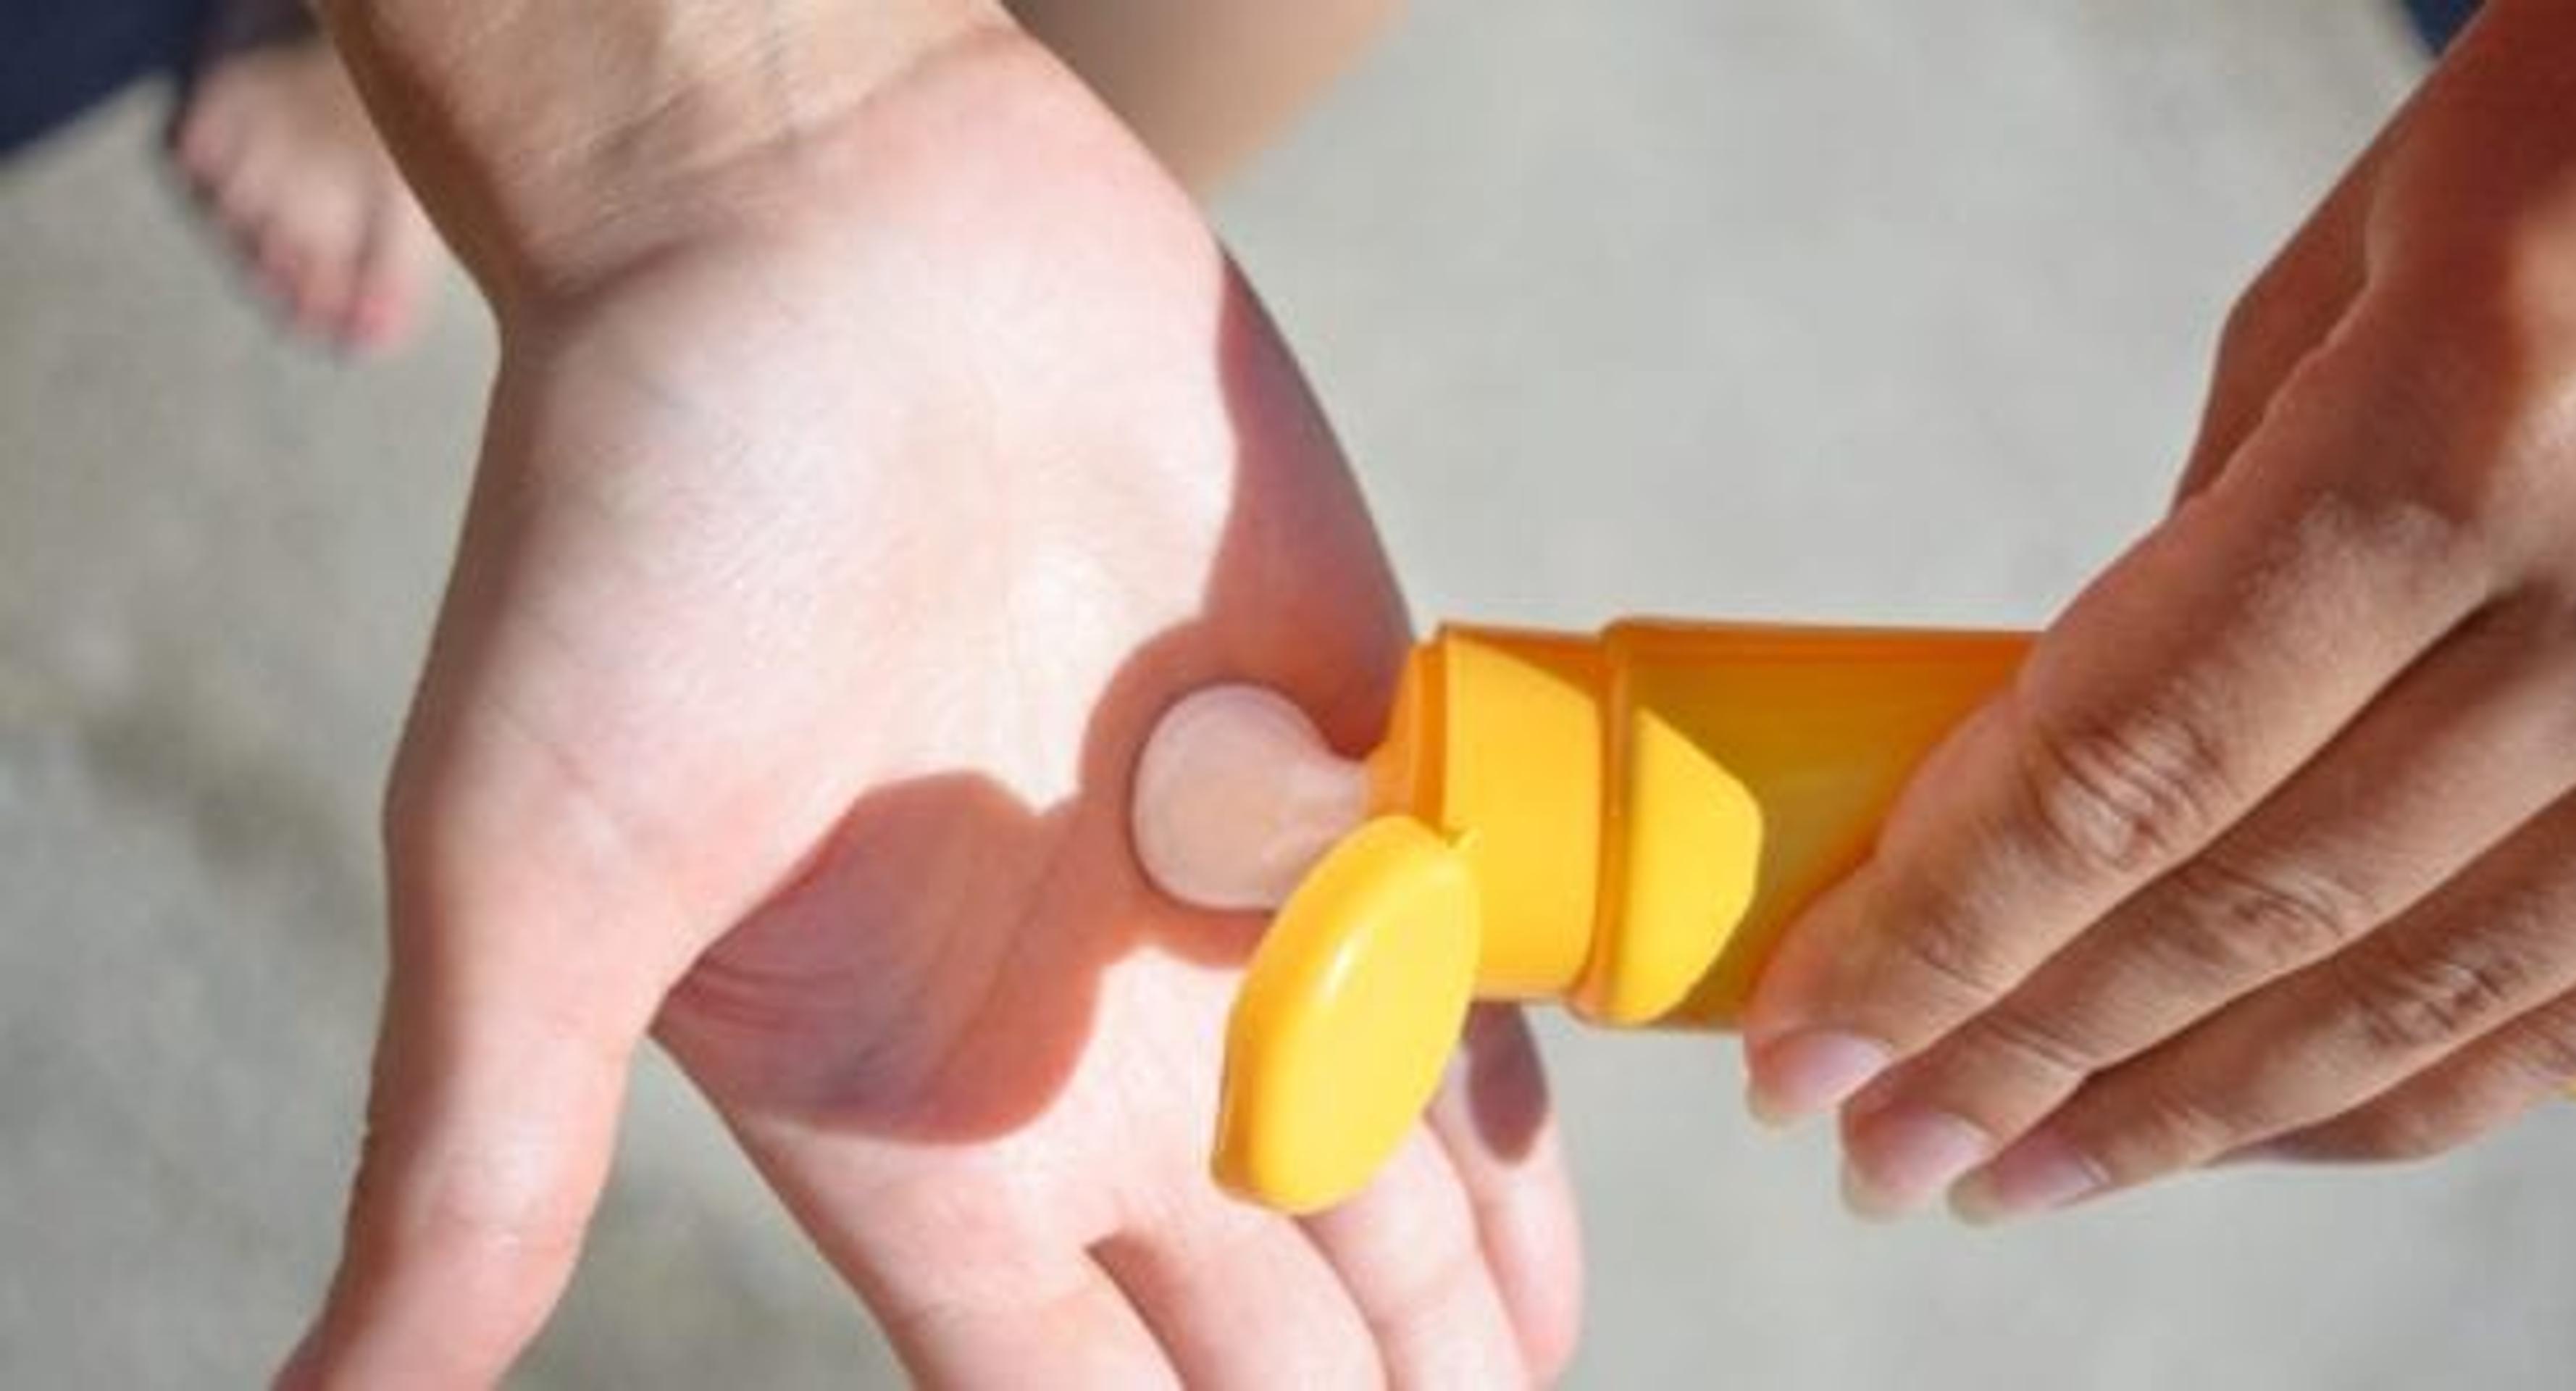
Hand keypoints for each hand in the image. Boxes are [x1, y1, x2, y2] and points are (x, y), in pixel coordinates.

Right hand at [285, 29, 1576, 1386]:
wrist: (819, 230)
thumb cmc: (643, 528)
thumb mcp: (534, 865)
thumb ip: (476, 1163)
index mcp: (900, 1098)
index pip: (1050, 1384)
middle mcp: (1068, 1031)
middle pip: (1242, 1317)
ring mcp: (1218, 907)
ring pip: (1365, 1180)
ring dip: (1446, 1316)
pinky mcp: (1342, 763)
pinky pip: (1455, 988)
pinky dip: (1510, 1121)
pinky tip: (1559, 1254)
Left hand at [1746, 0, 2575, 1220]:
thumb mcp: (2374, 256)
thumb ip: (2223, 516)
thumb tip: (2096, 745)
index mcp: (2479, 424)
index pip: (2129, 766)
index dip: (1943, 933)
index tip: (1811, 1039)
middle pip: (2246, 916)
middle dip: (2022, 1057)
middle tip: (1875, 1148)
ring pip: (2415, 1002)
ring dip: (2185, 1118)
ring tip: (2014, 1173)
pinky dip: (2403, 1089)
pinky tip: (2251, 1127)